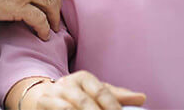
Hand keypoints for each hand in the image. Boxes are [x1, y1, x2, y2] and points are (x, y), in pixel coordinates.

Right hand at [27, 72, 145, 109]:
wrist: (41, 96)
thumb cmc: (76, 95)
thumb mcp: (94, 92)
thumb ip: (116, 95)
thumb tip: (142, 98)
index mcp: (84, 78)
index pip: (101, 92)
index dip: (113, 107)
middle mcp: (68, 83)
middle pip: (85, 102)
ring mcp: (53, 94)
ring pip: (69, 109)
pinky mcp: (43, 104)